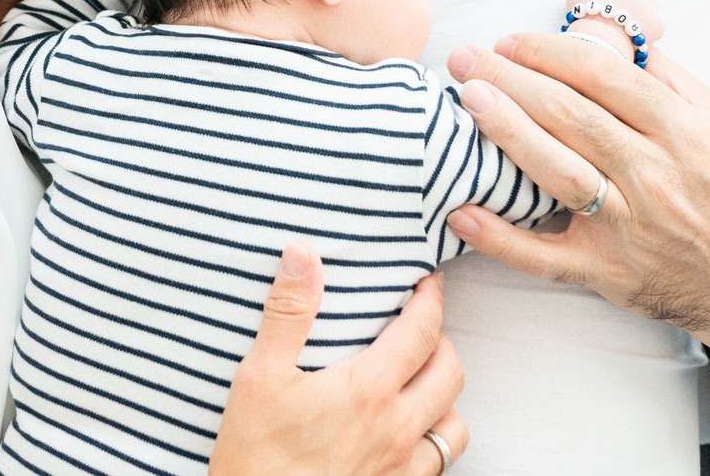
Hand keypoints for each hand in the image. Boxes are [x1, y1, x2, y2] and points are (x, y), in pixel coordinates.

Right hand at [211, 244, 467, 475]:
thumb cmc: (255, 455)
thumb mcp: (259, 376)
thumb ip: (287, 313)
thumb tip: (304, 255)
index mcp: (369, 391)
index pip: (422, 332)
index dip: (430, 299)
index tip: (427, 281)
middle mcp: (396, 428)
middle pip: (451, 372)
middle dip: (442, 339)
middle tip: (419, 322)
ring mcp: (399, 466)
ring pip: (454, 422)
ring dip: (444, 392)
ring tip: (419, 376)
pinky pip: (437, 462)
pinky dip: (434, 436)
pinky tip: (409, 428)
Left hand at [443, 32, 709, 377]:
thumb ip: (666, 79)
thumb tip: (615, 37)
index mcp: (682, 132)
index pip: (604, 77)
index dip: (550, 52)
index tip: (510, 41)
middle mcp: (655, 176)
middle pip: (571, 116)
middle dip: (512, 79)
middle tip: (465, 58)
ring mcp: (629, 227)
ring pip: (558, 172)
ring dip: (506, 133)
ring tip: (467, 101)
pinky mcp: (607, 272)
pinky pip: (545, 257)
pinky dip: (500, 238)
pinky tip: (461, 211)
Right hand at [560, 0, 668, 53]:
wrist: (601, 36)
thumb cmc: (585, 13)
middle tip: (610, 14)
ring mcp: (649, 1)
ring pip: (646, 5)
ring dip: (638, 12)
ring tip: (622, 27)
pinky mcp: (657, 22)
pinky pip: (652, 26)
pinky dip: (644, 31)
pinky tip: (631, 37)